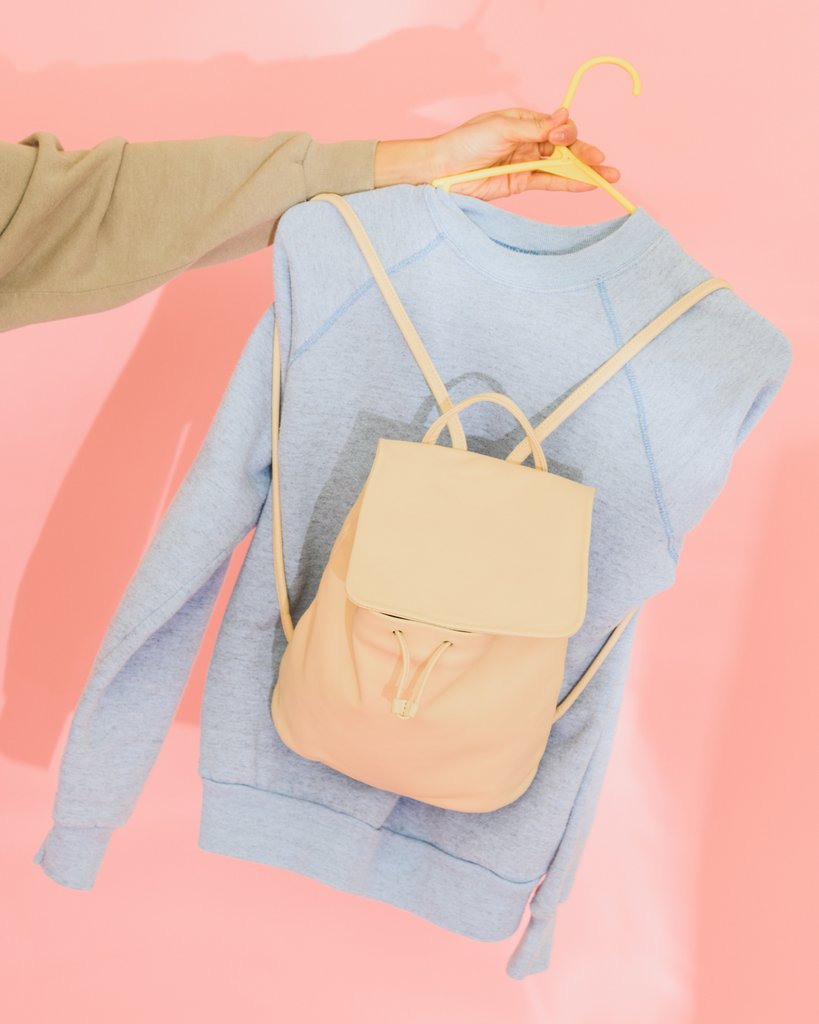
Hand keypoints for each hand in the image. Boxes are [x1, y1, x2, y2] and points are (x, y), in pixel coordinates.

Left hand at [426, 106, 620, 200]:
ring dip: (584, 170)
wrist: (442, 169)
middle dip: (584, 153)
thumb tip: (563, 116)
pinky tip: (588, 183)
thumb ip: (534, 128)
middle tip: (602, 161)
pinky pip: (550, 182)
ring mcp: (527, 162)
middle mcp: (529, 140)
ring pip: (562, 166)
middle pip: (564, 147)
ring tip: (608, 175)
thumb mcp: (502, 128)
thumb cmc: (466, 142)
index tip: (563, 137)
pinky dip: (569, 183)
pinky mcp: (522, 182)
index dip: (566, 131)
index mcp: (525, 121)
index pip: (557, 125)